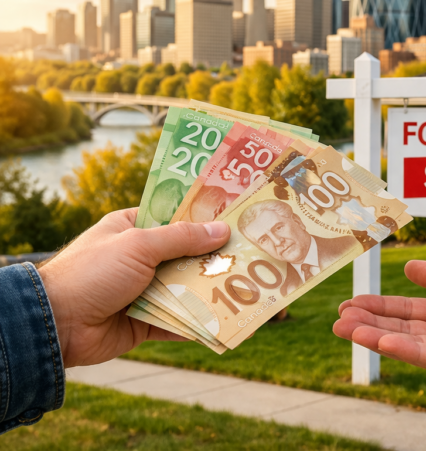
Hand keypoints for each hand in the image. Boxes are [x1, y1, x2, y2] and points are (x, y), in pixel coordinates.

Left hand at [38, 208, 229, 367]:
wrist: (55, 324)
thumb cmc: (92, 272)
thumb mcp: (139, 244)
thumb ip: (182, 238)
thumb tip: (222, 230)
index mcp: (132, 228)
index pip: (174, 218)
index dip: (204, 219)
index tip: (237, 218)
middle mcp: (138, 258)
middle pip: (186, 255)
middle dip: (215, 258)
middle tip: (251, 255)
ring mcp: (142, 291)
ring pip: (186, 288)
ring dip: (212, 290)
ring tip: (247, 287)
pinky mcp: (145, 322)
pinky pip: (179, 321)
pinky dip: (199, 322)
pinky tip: (226, 320)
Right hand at [333, 258, 425, 379]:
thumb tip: (409, 269)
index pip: (409, 310)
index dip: (381, 307)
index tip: (351, 301)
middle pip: (405, 329)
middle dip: (371, 324)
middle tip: (336, 318)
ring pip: (414, 346)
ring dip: (380, 338)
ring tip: (348, 329)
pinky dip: (408, 351)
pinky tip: (384, 341)